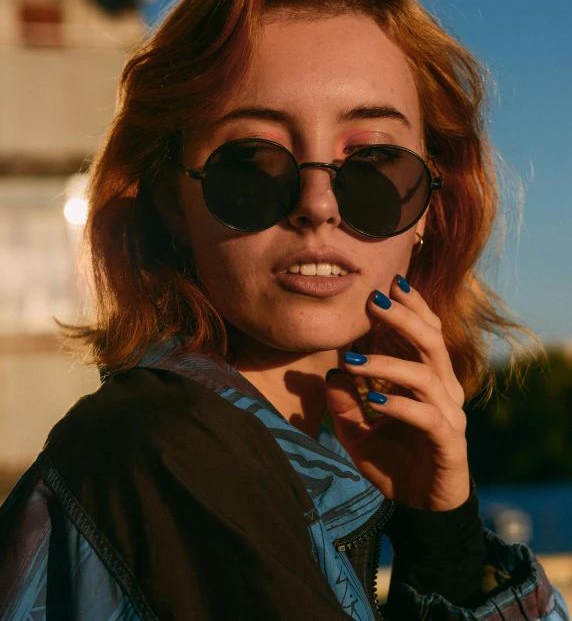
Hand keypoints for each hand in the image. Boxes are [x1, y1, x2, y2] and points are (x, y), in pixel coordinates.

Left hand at [326, 275, 469, 510]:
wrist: (420, 509)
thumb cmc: (392, 462)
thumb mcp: (357, 432)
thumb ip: (345, 403)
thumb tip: (331, 372)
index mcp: (427, 379)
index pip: (426, 332)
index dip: (412, 306)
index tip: (387, 283)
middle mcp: (443, 390)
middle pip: (430, 341)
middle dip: (402, 317)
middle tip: (373, 300)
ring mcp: (449, 416)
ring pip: (426, 374)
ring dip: (388, 363)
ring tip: (352, 361)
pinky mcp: (449, 443)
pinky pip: (427, 416)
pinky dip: (399, 405)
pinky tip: (373, 399)